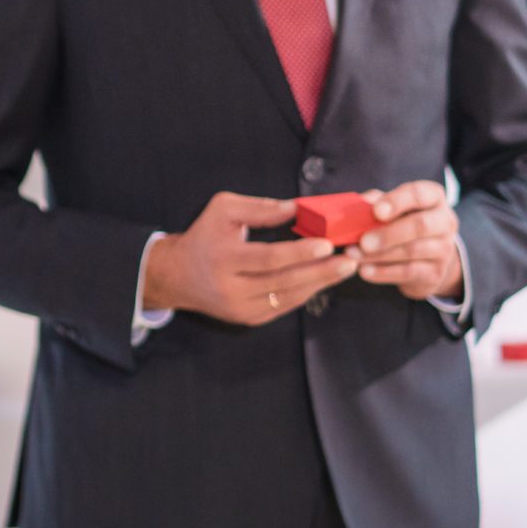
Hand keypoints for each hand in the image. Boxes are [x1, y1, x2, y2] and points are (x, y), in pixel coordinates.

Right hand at [142, 192, 359, 326]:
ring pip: (288, 298)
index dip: (299, 253)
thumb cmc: (203, 236)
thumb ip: (259, 208)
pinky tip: (324, 279)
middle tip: (350, 260)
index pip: (268, 258)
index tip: (327, 244)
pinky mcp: (248, 319)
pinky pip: (285, 306)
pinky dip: (306, 292)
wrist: (176, 276)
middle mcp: (231, 289)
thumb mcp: (222, 210)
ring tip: (346, 269)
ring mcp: (241, 309)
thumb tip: (297, 208)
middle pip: (284, 282)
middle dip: (320, 271)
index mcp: (222, 259)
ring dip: (320, 283)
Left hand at [350, 181, 464, 302]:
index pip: (419, 194)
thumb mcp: (392, 208)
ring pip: (412, 251)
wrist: (427, 258)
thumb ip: (376, 202)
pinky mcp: (436, 272)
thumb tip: (359, 206)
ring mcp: (444, 249)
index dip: (397, 202)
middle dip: (389, 234)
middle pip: (420, 225)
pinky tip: (365, 271)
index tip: (376, 211)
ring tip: (355, 255)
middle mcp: (445, 221)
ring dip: (379, 255)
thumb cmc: (403, 223)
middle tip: (363, 241)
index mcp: (433, 197)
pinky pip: (408, 272)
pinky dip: (383, 272)